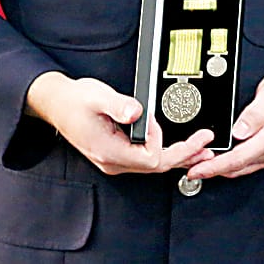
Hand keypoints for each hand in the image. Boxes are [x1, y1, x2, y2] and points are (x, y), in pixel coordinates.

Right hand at [25, 71, 214, 174]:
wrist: (57, 103)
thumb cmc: (75, 101)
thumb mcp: (98, 96)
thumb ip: (119, 105)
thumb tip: (137, 112)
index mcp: (110, 151)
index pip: (151, 160)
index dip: (164, 143)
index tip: (165, 124)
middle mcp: (114, 161)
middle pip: (157, 166)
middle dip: (184, 155)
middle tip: (206, 144)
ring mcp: (115, 159)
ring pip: (153, 165)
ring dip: (179, 156)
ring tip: (200, 149)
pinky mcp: (117, 152)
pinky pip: (146, 158)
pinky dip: (166, 152)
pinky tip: (179, 148)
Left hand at [185, 66, 263, 180]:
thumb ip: (254, 114)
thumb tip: (238, 131)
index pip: (238, 159)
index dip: (214, 167)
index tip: (196, 169)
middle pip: (237, 168)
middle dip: (212, 170)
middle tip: (189, 166)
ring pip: (241, 168)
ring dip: (220, 168)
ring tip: (199, 163)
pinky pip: (247, 163)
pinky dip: (231, 164)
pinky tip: (219, 159)